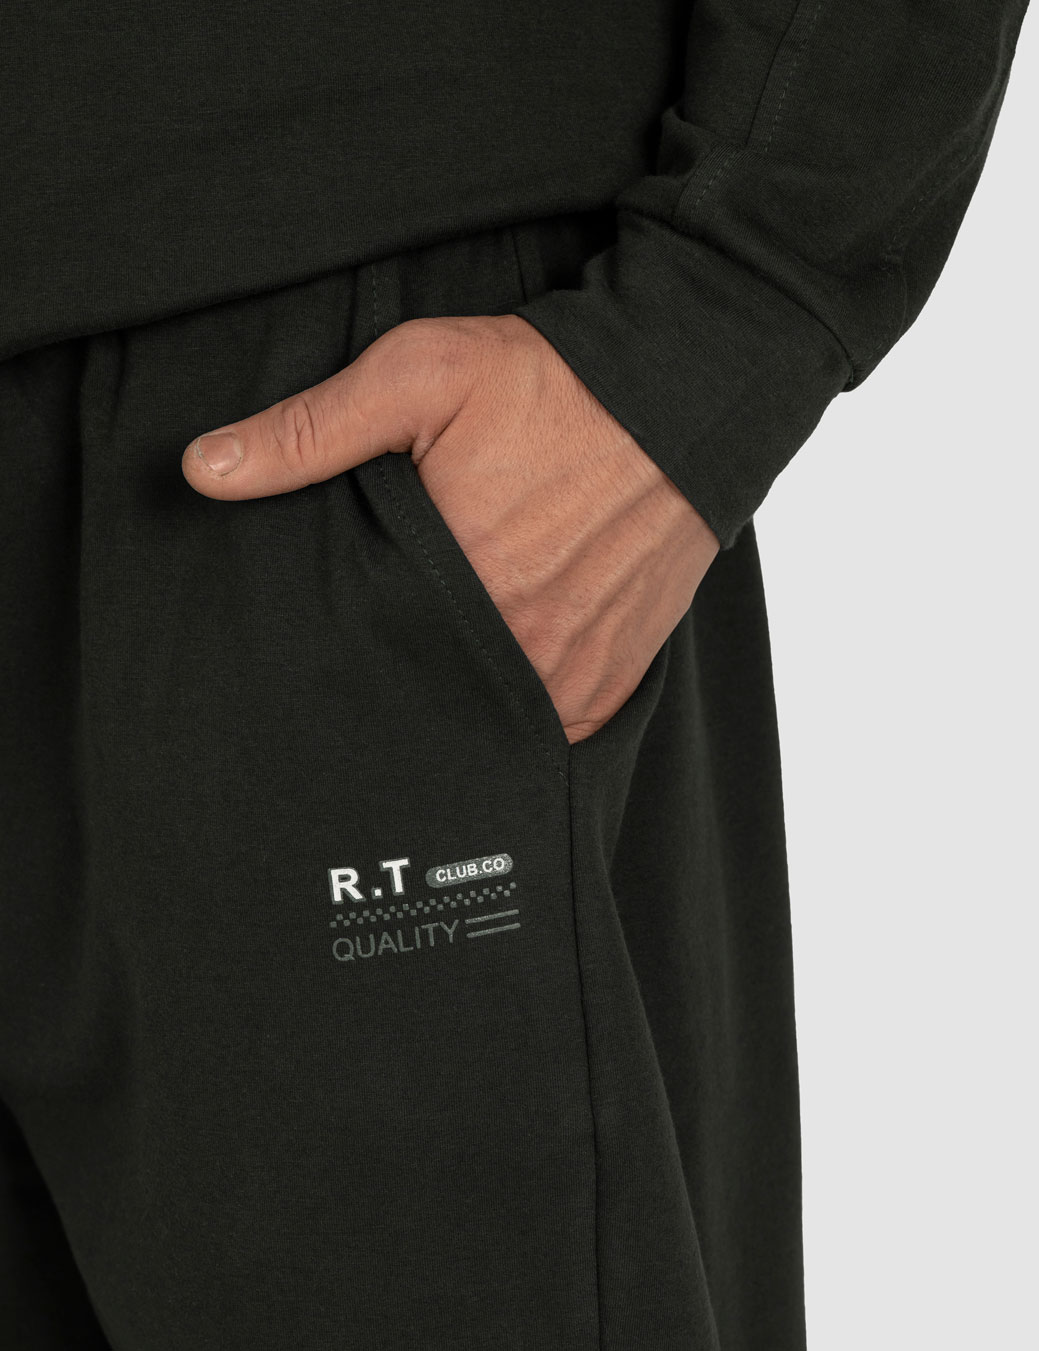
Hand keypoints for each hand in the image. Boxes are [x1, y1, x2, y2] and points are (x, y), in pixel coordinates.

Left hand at [181, 315, 719, 743]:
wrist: (687, 397)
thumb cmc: (555, 386)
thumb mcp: (421, 375)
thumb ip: (310, 429)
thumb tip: (203, 471)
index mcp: (459, 586)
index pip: (368, 658)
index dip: (342, 652)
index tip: (328, 642)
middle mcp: (519, 649)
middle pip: (427, 698)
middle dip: (398, 682)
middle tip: (381, 655)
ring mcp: (571, 674)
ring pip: (487, 723)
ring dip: (458, 701)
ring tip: (435, 666)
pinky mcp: (614, 680)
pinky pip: (549, 729)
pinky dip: (519, 711)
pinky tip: (495, 675)